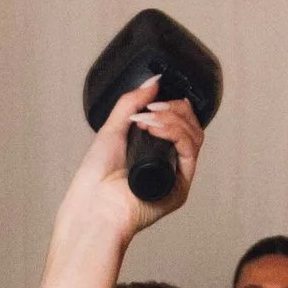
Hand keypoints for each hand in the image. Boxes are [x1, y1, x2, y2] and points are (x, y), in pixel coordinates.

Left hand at [40, 79, 202, 287]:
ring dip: (173, 120)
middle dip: (175, 109)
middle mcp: (169, 163)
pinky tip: (156, 129)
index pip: (179, 121)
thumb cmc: (96, 178)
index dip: (173, 105)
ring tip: (148, 119)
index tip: (154, 97)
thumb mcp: (112, 129)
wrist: (93, 206)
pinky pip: (190, 153)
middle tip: (152, 107)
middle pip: (191, 126)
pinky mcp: (180, 188)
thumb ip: (132, 102)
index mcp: (155, 150)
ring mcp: (177, 176)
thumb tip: (154, 81)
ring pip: (194, 136)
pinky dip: (176, 134)